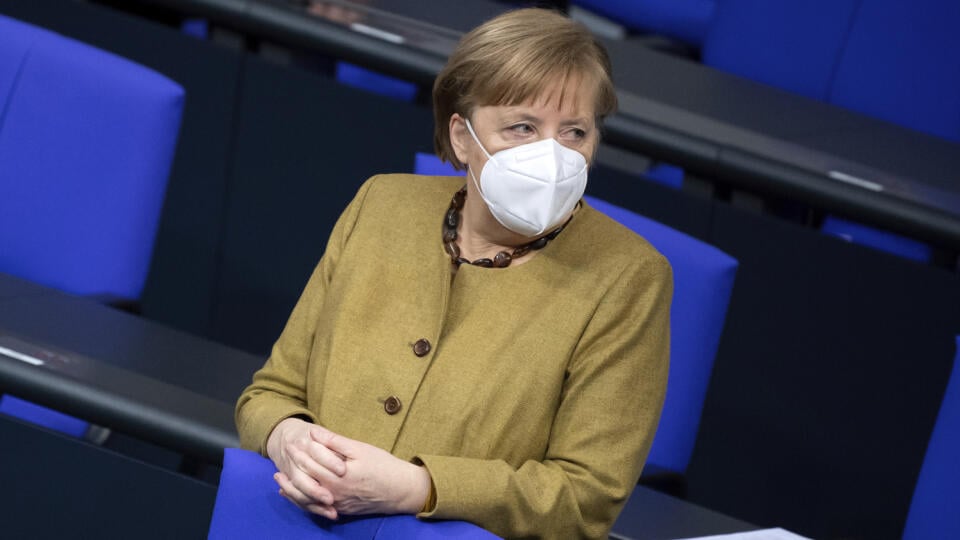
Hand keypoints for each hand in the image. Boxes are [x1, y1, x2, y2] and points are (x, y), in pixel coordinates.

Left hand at [273, 427, 431, 517]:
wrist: (401, 491)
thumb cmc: (383, 466)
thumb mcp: (360, 450)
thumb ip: (335, 442)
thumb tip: (315, 433)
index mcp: (337, 475)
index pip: (311, 462)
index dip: (300, 450)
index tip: (291, 442)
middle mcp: (333, 492)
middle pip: (306, 478)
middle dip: (294, 464)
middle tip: (285, 452)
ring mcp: (336, 503)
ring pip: (306, 497)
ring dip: (291, 487)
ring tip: (279, 478)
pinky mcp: (340, 510)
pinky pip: (315, 507)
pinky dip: (301, 500)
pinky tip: (293, 495)